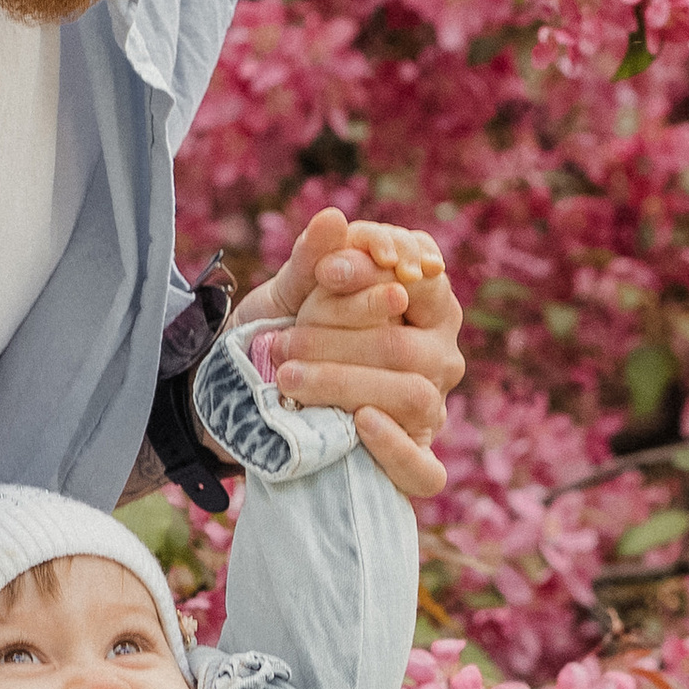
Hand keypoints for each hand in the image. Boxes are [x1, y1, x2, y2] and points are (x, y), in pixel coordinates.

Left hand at [235, 206, 465, 500]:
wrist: (248, 399)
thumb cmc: (286, 332)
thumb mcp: (289, 293)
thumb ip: (313, 259)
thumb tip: (334, 220)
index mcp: (426, 302)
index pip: (423, 277)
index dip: (380, 271)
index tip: (328, 271)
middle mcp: (440, 354)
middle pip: (406, 342)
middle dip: (341, 336)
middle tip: (282, 343)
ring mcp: (431, 409)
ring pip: (410, 394)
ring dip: (346, 384)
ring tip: (290, 379)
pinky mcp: (417, 462)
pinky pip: (424, 468)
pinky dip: (393, 446)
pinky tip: (359, 423)